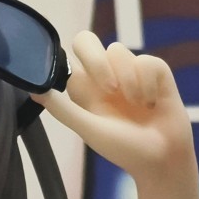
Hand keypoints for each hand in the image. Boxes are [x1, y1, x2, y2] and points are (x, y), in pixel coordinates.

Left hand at [31, 31, 194, 182]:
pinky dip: (149, 84)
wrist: (163, 159)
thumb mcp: (89, 129)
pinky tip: (152, 102)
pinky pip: (146, 61)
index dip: (65, 62)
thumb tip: (34, 91)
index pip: (66, 58)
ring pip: (118, 50)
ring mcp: (129, 71)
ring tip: (137, 105)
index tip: (75, 82)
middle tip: (109, 88)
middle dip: (96, 59)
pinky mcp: (156, 71)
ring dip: (128, 80)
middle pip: (86, 40)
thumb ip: (63, 110)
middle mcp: (104, 76)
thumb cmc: (124, 148)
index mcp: (84, 89)